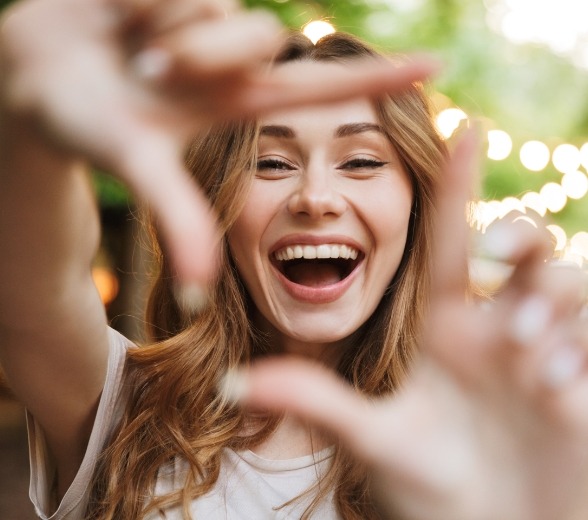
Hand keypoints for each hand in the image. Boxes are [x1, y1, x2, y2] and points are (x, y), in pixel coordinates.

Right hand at [0, 0, 438, 285]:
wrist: (29, 74)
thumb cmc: (79, 125)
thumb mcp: (135, 165)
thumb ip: (176, 217)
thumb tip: (198, 292)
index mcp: (236, 104)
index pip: (322, 92)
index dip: (377, 82)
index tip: (436, 69)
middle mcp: (230, 60)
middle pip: (257, 37)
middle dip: (200, 53)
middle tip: (147, 70)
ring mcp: (207, 18)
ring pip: (218, 6)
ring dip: (161, 25)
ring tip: (127, 47)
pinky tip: (118, 15)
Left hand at [235, 133, 587, 519]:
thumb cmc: (431, 488)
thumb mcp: (373, 439)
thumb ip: (315, 402)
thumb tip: (234, 383)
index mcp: (447, 327)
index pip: (451, 242)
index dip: (457, 184)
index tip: (461, 124)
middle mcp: (497, 327)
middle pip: (525, 243)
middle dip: (522, 236)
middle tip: (502, 260)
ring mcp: (545, 351)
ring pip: (570, 283)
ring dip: (554, 309)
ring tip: (530, 365)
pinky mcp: (583, 381)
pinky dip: (578, 353)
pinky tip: (556, 394)